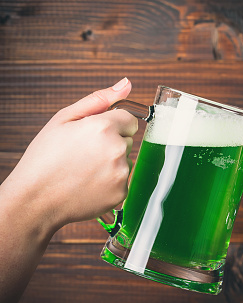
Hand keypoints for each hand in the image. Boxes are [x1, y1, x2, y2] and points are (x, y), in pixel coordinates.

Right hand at [1, 78, 137, 229]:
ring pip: (126, 160)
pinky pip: (123, 180)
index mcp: (103, 127)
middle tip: (83, 154)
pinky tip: (89, 184)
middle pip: (127, 140)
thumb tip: (126, 84)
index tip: (95, 135)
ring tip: (84, 170)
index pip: (129, 119)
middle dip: (111, 143)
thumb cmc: (45, 158)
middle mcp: (117, 149)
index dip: (112, 125)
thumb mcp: (64, 119)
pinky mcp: (121, 192)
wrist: (35, 199)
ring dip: (112, 163)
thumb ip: (99, 100)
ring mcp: (121, 173)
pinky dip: (110, 182)